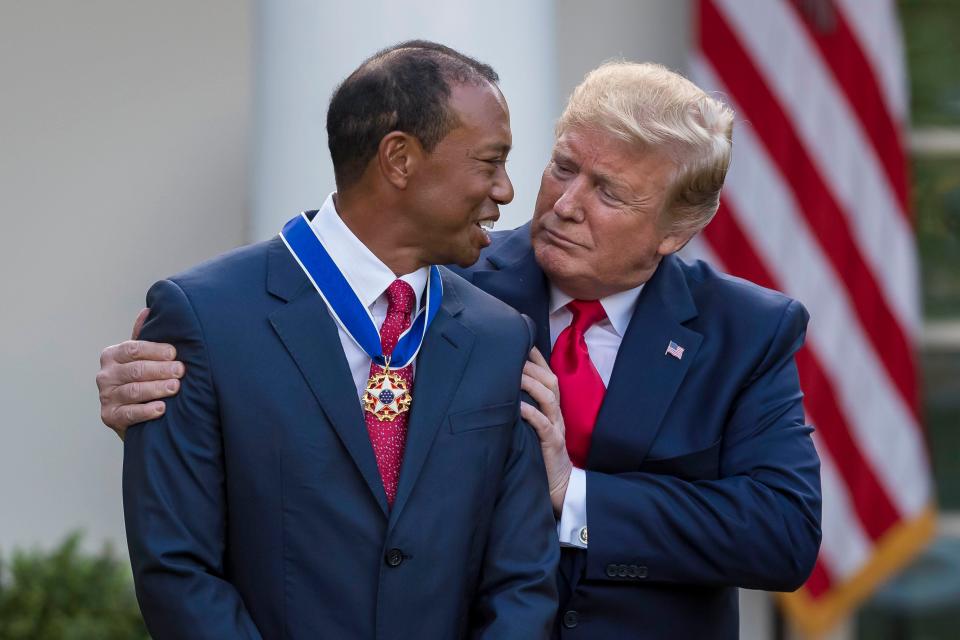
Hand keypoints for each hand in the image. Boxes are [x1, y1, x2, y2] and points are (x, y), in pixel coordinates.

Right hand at [96, 308, 184, 439]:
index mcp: (112, 355)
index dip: (155, 350)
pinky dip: (146, 411)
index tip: (175, 353)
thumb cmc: (142, 379)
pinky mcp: (109, 417)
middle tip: (181, 370)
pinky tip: (161, 408)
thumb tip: (148, 309)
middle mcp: (105, 375)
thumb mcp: (142, 357)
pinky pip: (128, 414)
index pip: (133, 349)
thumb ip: (144, 336)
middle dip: (160, 369)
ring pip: (133, 390)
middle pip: (135, 370)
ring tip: (175, 387)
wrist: (135, 415)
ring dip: (156, 388)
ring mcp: (106, 396)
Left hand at [520, 347, 572, 516]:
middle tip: (513, 352)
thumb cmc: (541, 459)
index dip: (537, 359)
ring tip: (514, 373)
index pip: (547, 377)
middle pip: (550, 382)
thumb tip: (500, 394)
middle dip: (533, 365)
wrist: (560, 490)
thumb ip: (523, 412)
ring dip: (531, 383)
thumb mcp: (532, 431)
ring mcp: (556, 429)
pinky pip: (544, 426)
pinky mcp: (553, 446)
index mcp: (551, 410)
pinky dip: (531, 414)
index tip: (521, 341)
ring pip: (549, 399)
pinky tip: (517, 407)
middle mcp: (556, 416)